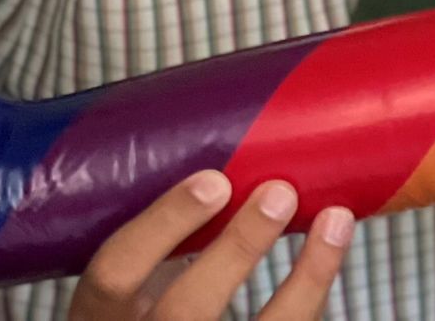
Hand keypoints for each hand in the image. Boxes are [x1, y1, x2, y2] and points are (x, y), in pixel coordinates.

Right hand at [67, 173, 351, 320]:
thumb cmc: (145, 294)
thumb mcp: (134, 270)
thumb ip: (164, 226)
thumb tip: (234, 131)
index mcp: (98, 311)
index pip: (113, 273)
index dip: (162, 228)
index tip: (213, 180)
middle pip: (183, 311)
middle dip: (236, 250)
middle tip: (279, 192)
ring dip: (304, 280)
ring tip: (335, 218)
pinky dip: (315, 292)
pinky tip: (336, 247)